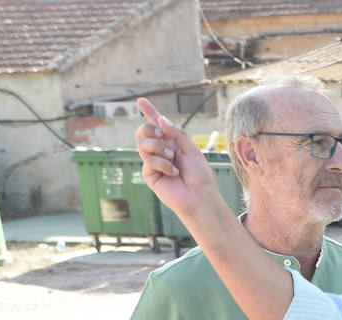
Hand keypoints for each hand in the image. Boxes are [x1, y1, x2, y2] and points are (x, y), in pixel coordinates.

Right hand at [134, 98, 218, 217]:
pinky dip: (162, 163)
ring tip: (173, 158)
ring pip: (143, 143)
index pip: (157, 125)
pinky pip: (148, 160)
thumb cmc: (200, 176)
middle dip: (150, 128)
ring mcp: (153, 162)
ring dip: (159, 147)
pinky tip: (173, 173)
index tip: (141, 100)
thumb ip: (176, 134)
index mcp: (172, 144)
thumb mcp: (192, 150)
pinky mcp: (149, 175)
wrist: (200, 196)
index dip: (150, 112)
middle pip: (143, 131)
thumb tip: (160, 119)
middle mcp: (160, 151)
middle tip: (161, 134)